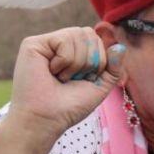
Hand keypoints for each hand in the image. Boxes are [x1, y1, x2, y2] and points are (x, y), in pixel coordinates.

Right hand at [6, 27, 125, 141]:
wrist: (47, 120)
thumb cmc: (70, 107)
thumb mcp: (100, 86)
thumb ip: (113, 67)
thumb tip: (120, 46)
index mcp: (73, 53)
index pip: (96, 38)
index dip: (100, 59)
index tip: (87, 79)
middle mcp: (59, 45)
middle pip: (88, 33)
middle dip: (91, 60)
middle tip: (74, 79)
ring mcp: (46, 43)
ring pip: (77, 34)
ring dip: (77, 63)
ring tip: (62, 78)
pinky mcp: (33, 44)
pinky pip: (64, 39)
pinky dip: (65, 60)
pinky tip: (51, 72)